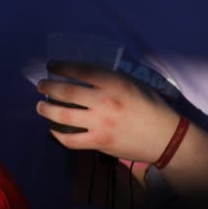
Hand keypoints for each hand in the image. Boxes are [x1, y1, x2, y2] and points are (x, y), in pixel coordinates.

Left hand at [35, 62, 181, 163]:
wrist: (166, 138)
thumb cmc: (152, 107)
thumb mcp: (135, 84)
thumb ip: (111, 79)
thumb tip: (85, 75)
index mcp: (116, 84)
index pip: (81, 70)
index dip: (62, 66)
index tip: (51, 66)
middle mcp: (105, 102)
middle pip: (66, 92)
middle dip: (48, 87)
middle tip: (41, 86)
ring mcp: (100, 124)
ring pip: (62, 115)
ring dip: (46, 109)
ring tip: (41, 106)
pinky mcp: (99, 142)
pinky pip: (70, 140)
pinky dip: (57, 134)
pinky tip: (52, 130)